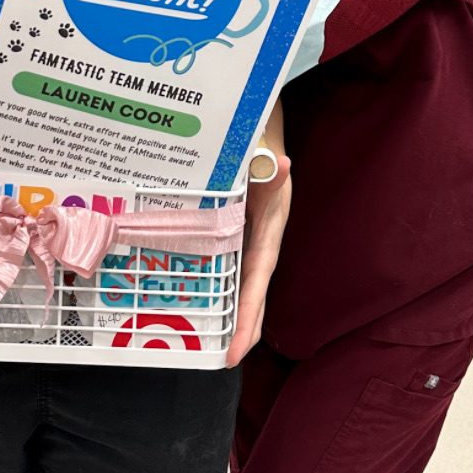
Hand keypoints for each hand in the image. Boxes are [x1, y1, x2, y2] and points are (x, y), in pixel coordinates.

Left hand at [227, 103, 290, 367]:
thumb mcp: (264, 143)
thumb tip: (282, 167)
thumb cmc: (261, 129)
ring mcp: (247, 227)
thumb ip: (268, 160)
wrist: (260, 113)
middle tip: (223, 359)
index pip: (259, 276)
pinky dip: (213, 276)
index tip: (237, 350)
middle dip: (241, 323)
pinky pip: (223, 253)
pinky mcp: (233, 220)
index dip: (249, 314)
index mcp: (271, 220)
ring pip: (237, 273)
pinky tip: (191, 290)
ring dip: (228, 304)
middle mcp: (261, 230)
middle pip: (251, 285)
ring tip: (207, 337)